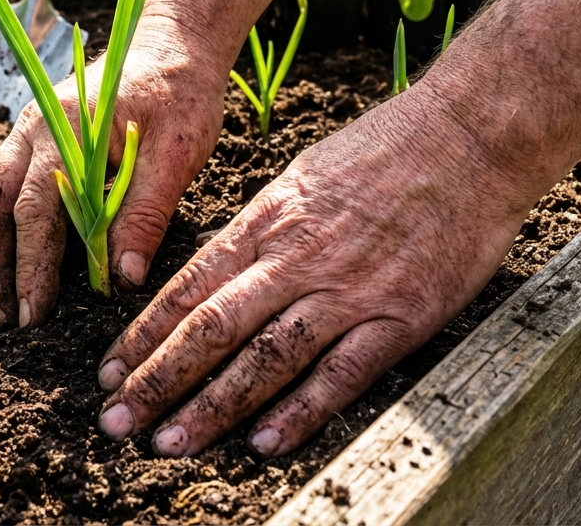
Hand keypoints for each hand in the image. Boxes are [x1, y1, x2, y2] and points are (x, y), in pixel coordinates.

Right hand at [0, 18, 230, 328]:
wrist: (175, 44)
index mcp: (65, 128)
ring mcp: (26, 132)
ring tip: (0, 301)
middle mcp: (33, 128)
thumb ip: (145, 213)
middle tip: (6, 319)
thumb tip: (121, 279)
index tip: (31, 314)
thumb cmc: (181, 93)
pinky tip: (8, 262)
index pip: (33, 209)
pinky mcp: (33, 141)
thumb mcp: (178, 154)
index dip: (30, 266)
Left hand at [94, 90, 535, 457]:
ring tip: (169, 443)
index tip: (110, 371)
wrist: (470, 136)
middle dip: (157, 379)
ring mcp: (347, 290)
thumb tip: (215, 274)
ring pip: (264, 358)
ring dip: (211, 406)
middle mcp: (295, 258)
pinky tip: (263, 443)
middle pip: (211, 328)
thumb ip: (259, 230)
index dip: (144, 334)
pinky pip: (341, 374)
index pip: (188, 287)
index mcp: (267, 219)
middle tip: (117, 420)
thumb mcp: (301, 175)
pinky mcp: (399, 317)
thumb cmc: (386, 149)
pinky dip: (300, 413)